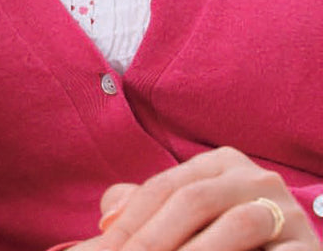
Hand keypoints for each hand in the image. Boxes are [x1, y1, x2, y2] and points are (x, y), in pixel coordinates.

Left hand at [95, 147, 320, 250]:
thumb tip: (103, 225)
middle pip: (192, 201)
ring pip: (234, 225)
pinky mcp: (310, 249)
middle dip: (152, 239)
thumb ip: (143, 214)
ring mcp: (289, 212)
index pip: (163, 187)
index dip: (128, 222)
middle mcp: (256, 177)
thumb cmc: (224, 247)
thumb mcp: (186, 224)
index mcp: (220, 163)